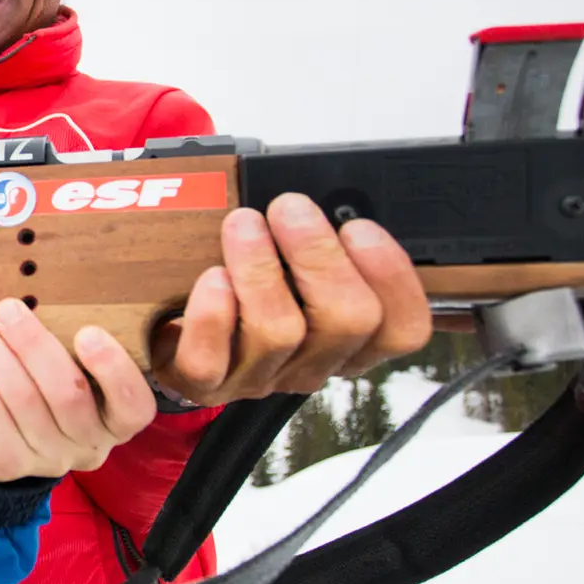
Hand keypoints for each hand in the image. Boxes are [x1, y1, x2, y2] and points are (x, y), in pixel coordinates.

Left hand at [0, 298, 158, 482]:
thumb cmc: (37, 386)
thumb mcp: (64, 367)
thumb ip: (70, 344)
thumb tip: (52, 289)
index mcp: (115, 419)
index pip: (133, 405)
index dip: (114, 369)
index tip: (87, 331)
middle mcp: (88, 444)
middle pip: (69, 394)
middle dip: (34, 344)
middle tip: (7, 309)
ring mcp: (48, 458)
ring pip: (24, 401)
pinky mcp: (8, 464)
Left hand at [152, 192, 431, 404]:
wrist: (179, 331)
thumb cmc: (245, 286)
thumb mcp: (295, 260)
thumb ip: (319, 240)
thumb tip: (319, 200)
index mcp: (349, 339)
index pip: (403, 328)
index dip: (392, 276)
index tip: (359, 227)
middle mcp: (313, 363)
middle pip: (348, 321)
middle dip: (320, 254)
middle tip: (290, 209)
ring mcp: (260, 377)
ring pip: (280, 332)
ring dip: (261, 268)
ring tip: (243, 225)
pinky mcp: (206, 383)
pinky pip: (212, 360)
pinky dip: (212, 316)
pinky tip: (211, 279)